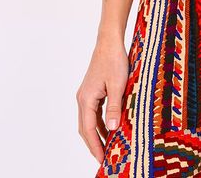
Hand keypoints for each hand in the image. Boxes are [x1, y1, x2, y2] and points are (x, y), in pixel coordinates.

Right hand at [76, 36, 128, 162]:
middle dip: (94, 144)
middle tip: (104, 159)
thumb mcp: (118, 85)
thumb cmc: (114, 60)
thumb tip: (112, 129)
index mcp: (86, 99)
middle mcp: (82, 98)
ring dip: (97, 134)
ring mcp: (86, 94)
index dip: (95, 146)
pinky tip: (110, 129)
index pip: (88, 129)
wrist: (109, 41)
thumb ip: (114, 107)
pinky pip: (94, 113)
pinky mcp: (92, 91)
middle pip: (85, 128)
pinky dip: (100, 123)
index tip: (101, 160)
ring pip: (89, 121)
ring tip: (108, 148)